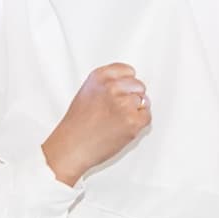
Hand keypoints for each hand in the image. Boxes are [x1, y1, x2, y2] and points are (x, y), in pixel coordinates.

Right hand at [42, 62, 151, 184]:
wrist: (72, 147)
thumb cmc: (77, 125)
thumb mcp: (87, 92)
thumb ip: (107, 84)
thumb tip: (130, 84)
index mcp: (100, 77)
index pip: (128, 70)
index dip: (127, 83)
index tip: (121, 92)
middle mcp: (112, 87)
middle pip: (138, 85)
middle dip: (133, 97)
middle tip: (118, 111)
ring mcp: (124, 104)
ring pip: (143, 102)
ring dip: (134, 111)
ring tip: (116, 122)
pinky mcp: (133, 121)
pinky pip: (147, 117)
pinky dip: (138, 124)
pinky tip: (122, 128)